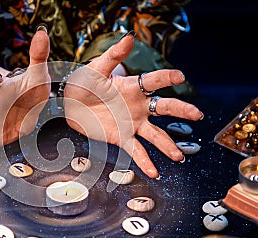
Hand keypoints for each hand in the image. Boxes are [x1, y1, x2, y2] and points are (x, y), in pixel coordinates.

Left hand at [64, 31, 202, 178]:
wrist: (68, 106)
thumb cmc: (83, 84)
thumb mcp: (96, 69)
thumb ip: (113, 56)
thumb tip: (129, 37)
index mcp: (133, 87)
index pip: (154, 81)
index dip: (167, 77)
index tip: (179, 76)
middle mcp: (137, 106)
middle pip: (164, 107)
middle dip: (181, 110)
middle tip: (196, 115)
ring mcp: (132, 123)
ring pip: (155, 134)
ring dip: (168, 145)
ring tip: (179, 156)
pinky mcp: (122, 138)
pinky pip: (136, 151)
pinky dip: (145, 162)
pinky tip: (155, 172)